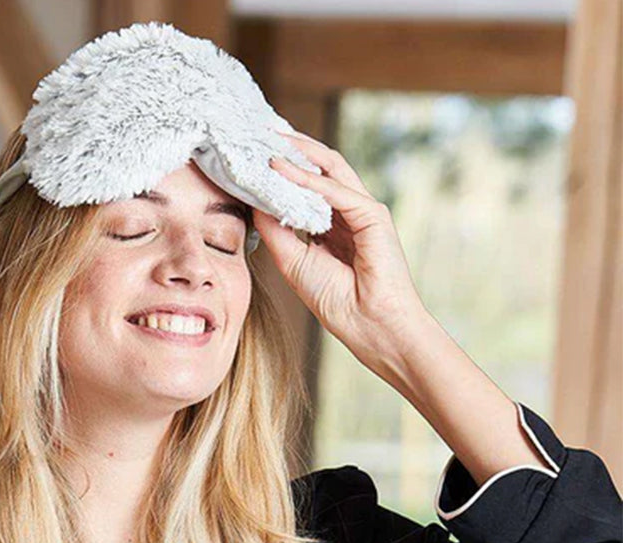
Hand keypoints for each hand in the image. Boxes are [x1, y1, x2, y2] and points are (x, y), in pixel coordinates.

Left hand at [252, 132, 429, 366]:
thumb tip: (253, 201)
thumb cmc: (336, 300)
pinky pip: (338, 191)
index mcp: (330, 226)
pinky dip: (310, 180)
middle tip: (260, 133)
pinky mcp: (373, 216)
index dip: (279, 171)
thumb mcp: (292, 261)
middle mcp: (347, 213)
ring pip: (329, 169)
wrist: (369, 325)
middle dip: (290, 150)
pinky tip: (285, 172)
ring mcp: (363, 211)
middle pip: (318, 169)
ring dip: (299, 154)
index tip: (252, 157)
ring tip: (270, 140)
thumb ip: (275, 230)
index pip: (304, 187)